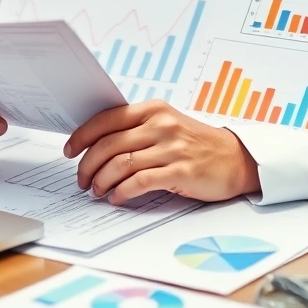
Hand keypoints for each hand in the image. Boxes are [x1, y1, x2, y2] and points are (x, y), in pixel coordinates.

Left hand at [63, 100, 259, 204]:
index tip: (69, 150)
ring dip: (102, 181)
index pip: (107, 118)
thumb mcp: (167, 125)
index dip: (82, 135)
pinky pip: (140, 181)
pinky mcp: (180, 170)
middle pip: (109, 144)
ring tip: (97, 190)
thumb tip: (97, 144)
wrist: (238, 159)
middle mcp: (161, 125)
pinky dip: (122, 191)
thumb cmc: (197, 144)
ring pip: (121, 164)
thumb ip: (137, 129)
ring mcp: (171, 147)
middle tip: (82, 179)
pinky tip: (117, 197)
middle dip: (88, 165)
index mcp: (154, 109)